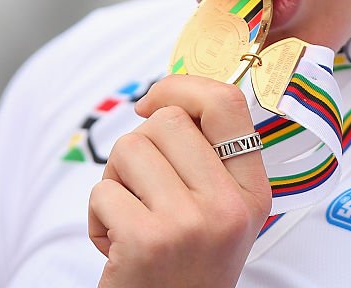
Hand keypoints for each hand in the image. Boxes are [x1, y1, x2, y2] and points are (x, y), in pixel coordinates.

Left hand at [88, 74, 272, 287]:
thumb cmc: (182, 265)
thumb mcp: (217, 211)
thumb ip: (205, 157)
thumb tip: (164, 95)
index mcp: (253, 191)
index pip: (227, 103)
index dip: (182, 86)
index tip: (155, 100)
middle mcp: (230, 206)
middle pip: (167, 120)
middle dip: (139, 145)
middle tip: (141, 188)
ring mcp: (191, 223)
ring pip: (129, 149)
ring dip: (115, 180)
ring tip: (130, 218)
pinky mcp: (148, 241)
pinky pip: (102, 191)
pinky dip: (98, 217)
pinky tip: (116, 247)